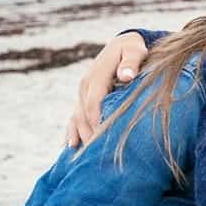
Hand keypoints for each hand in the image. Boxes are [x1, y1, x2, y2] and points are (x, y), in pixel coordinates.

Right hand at [65, 32, 148, 147]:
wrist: (124, 45)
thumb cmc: (133, 50)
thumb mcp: (134, 51)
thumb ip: (131, 62)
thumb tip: (126, 75)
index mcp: (96, 76)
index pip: (94, 104)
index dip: (99, 122)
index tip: (107, 141)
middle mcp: (85, 86)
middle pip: (84, 116)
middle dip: (91, 135)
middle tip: (101, 158)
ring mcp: (82, 94)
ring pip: (77, 119)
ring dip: (82, 138)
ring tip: (86, 160)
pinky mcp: (83, 99)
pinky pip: (74, 118)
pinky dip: (72, 132)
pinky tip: (71, 147)